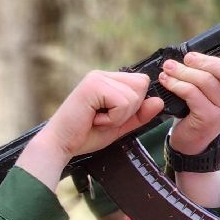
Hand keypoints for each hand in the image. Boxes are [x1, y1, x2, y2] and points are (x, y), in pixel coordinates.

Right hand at [17, 70, 162, 190]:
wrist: (60, 145)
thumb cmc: (84, 135)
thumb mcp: (119, 125)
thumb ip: (139, 115)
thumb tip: (159, 101)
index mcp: (107, 81)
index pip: (141, 83)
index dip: (135, 105)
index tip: (111, 116)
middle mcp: (101, 75)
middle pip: (142, 84)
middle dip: (130, 109)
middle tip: (104, 118)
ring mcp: (96, 78)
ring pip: (134, 95)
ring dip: (120, 116)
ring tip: (98, 119)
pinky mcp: (93, 86)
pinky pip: (123, 102)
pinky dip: (113, 118)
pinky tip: (94, 119)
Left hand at [161, 48, 219, 154]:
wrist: (190, 142)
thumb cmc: (196, 112)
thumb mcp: (207, 93)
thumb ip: (210, 76)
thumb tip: (195, 56)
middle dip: (203, 61)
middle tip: (186, 58)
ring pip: (205, 81)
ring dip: (183, 72)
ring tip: (168, 68)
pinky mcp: (209, 118)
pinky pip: (192, 94)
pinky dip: (176, 84)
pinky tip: (166, 81)